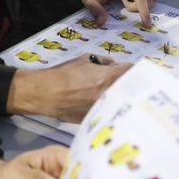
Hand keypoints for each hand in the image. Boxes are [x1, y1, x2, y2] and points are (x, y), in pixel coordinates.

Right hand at [8, 56, 128, 121]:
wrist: (47, 93)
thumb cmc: (64, 74)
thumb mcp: (85, 60)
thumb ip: (104, 62)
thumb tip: (113, 66)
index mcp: (110, 77)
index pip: (131, 71)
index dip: (130, 69)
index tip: (129, 70)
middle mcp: (110, 95)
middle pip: (131, 89)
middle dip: (129, 84)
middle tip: (125, 82)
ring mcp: (104, 108)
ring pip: (121, 102)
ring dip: (121, 98)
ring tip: (116, 95)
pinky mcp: (96, 118)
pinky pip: (109, 111)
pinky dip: (109, 108)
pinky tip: (106, 105)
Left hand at [78, 0, 153, 24]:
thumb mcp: (89, 0)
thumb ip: (95, 10)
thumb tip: (101, 23)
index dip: (144, 11)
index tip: (146, 24)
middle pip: (145, 0)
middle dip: (135, 8)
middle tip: (122, 4)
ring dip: (138, 5)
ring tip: (124, 0)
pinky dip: (141, 1)